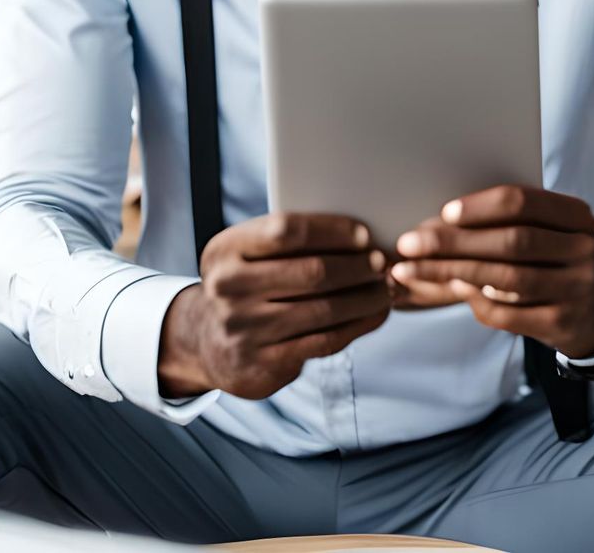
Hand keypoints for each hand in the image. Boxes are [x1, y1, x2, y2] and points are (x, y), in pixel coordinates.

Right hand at [156, 213, 391, 400]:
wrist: (206, 341)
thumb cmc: (244, 285)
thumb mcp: (246, 254)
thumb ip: (286, 241)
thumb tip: (359, 233)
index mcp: (226, 250)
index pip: (286, 230)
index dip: (331, 231)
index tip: (364, 234)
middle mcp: (229, 287)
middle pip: (312, 272)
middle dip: (357, 266)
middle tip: (382, 262)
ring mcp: (245, 329)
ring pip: (324, 310)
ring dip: (365, 298)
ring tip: (387, 287)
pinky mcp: (263, 363)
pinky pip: (324, 341)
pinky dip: (358, 326)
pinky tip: (376, 314)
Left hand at [389, 185, 593, 359]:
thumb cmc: (557, 264)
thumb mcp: (549, 236)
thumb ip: (507, 226)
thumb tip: (437, 221)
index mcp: (575, 218)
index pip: (524, 202)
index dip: (481, 206)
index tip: (442, 212)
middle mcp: (581, 250)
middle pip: (510, 241)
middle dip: (453, 242)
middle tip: (409, 244)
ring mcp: (576, 290)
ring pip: (505, 278)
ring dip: (451, 272)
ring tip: (412, 269)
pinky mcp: (562, 324)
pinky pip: (509, 314)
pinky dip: (476, 301)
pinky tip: (453, 289)